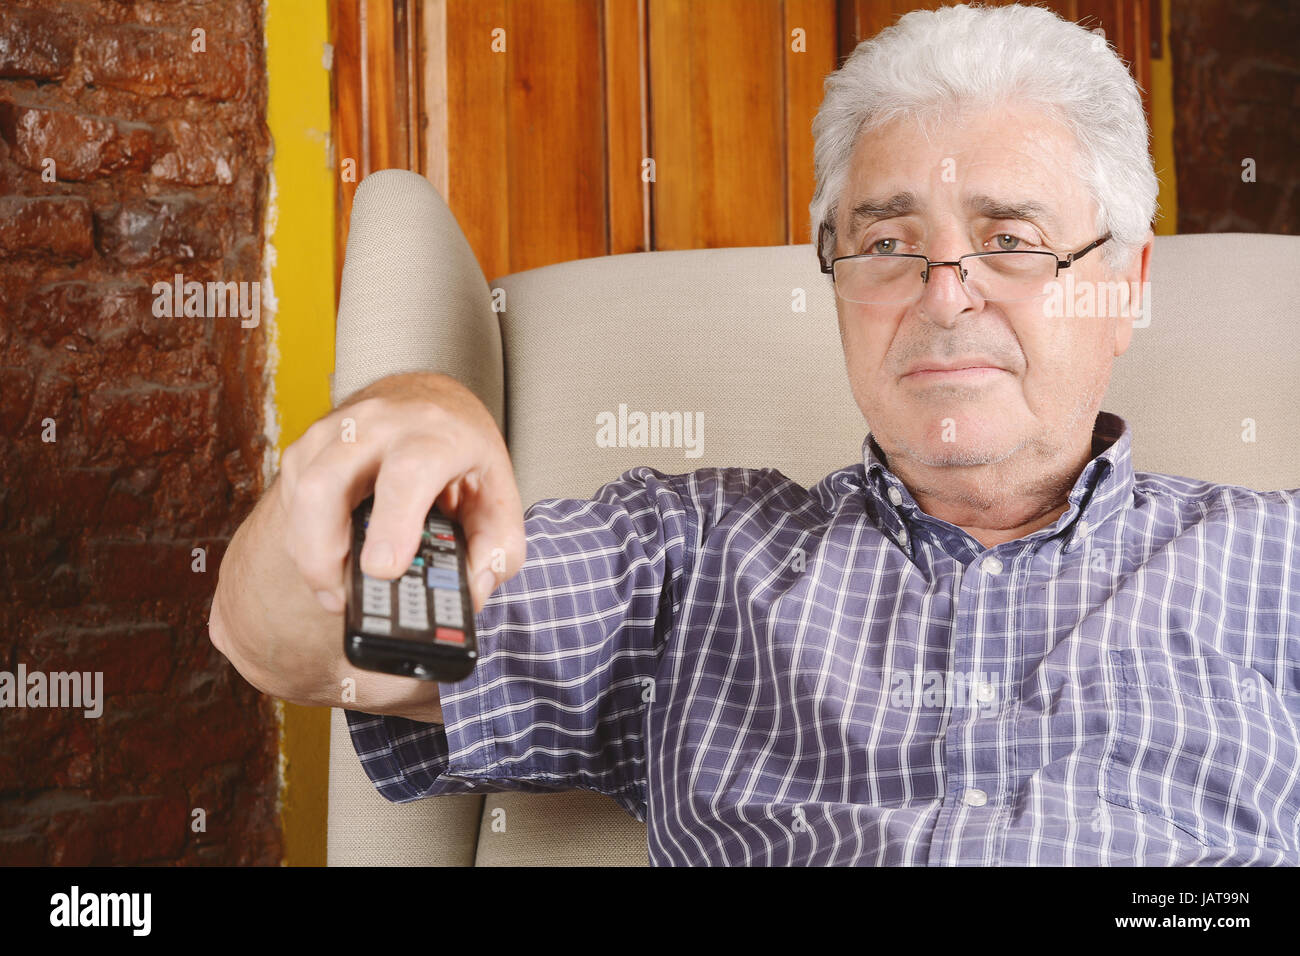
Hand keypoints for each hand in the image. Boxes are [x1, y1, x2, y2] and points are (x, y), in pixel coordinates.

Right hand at [208, 371, 525, 717]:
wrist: (433, 403)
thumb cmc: (465, 458)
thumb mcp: (499, 500)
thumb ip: (495, 553)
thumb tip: (470, 595)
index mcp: (436, 435)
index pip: (408, 473)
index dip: (392, 524)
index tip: (382, 569)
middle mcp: (381, 425)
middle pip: (328, 483)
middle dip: (323, 550)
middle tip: (342, 596)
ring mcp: (337, 430)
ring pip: (301, 492)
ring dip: (310, 552)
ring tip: (337, 587)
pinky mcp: (310, 445)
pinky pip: (292, 498)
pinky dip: (304, 538)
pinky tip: (332, 554)